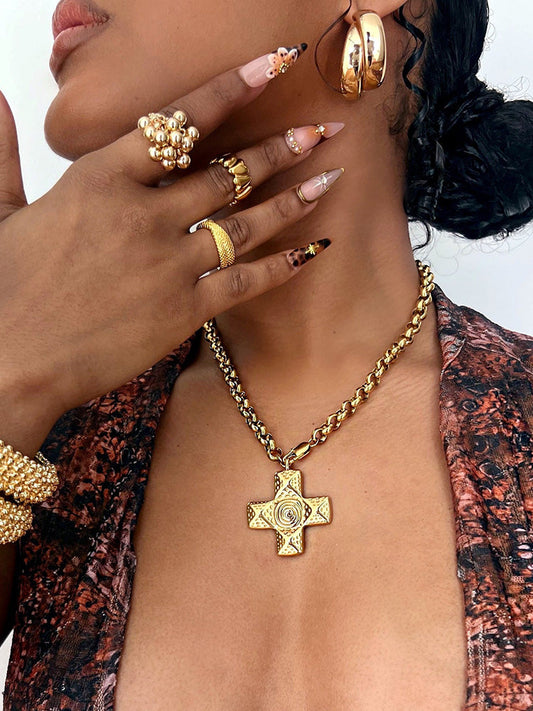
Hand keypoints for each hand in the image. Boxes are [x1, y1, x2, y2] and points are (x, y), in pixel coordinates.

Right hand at [0, 56, 341, 423]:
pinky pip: (246, 282)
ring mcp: (169, 264)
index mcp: (99, 179)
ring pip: (246, 223)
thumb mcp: (0, 209)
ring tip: (331, 178)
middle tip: (321, 131)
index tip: (272, 65)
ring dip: (293, 198)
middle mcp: (144, 215)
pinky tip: (314, 250)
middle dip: (279, 148)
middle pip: (227, 172)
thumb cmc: (5, 287)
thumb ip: (4, 150)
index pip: (176, 121)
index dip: (230, 88)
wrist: (12, 361)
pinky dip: (283, 266)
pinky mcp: (184, 311)